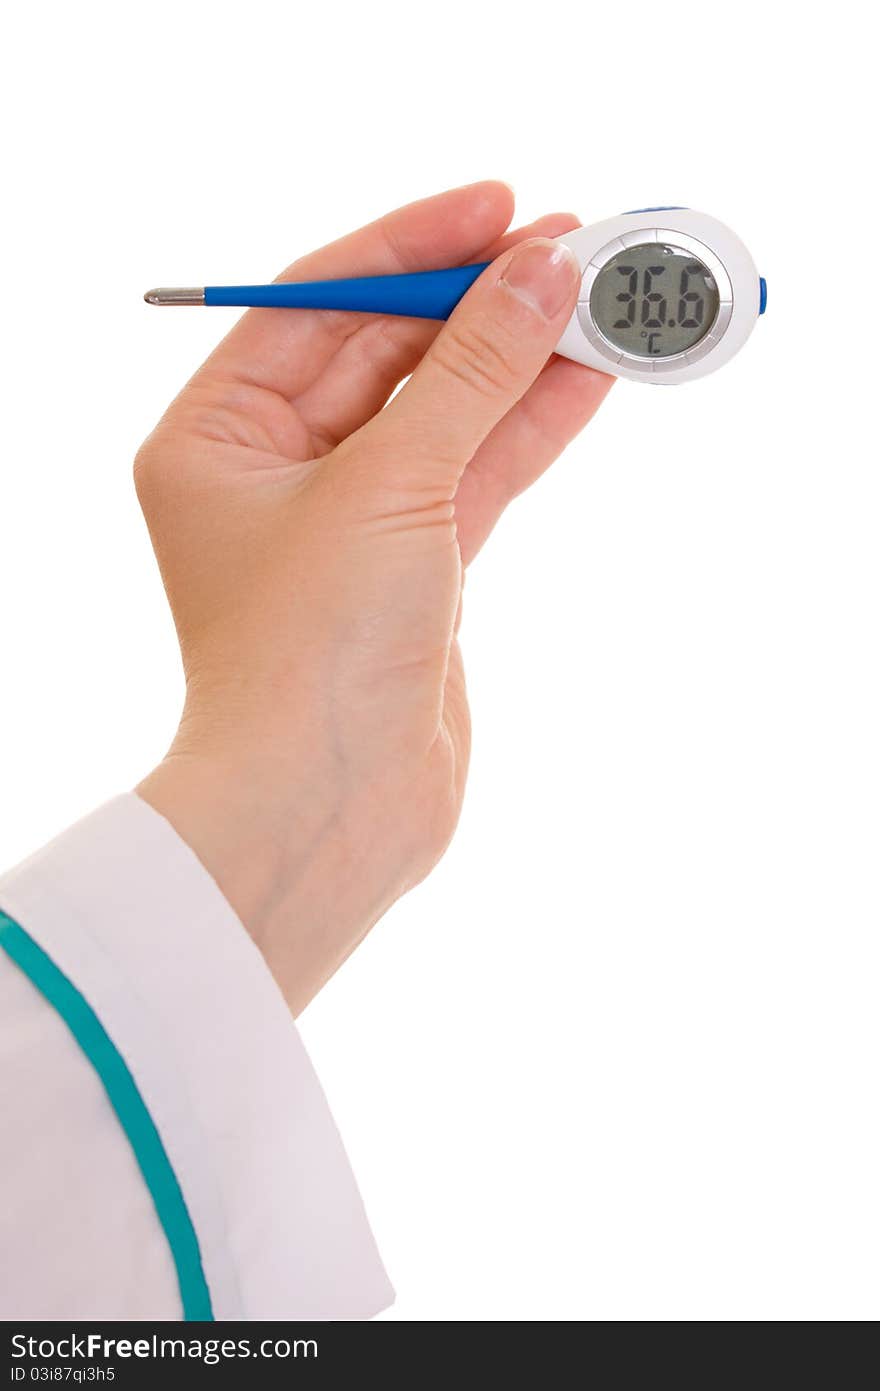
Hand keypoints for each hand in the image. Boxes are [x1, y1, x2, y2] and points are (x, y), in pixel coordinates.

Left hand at [136, 182, 612, 1013]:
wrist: (325, 811)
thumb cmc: (309, 652)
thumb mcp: (390, 486)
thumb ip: (470, 373)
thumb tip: (541, 271)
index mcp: (215, 436)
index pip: (316, 306)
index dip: (411, 249)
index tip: (497, 206)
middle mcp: (271, 473)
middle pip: (387, 356)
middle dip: (479, 305)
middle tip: (572, 248)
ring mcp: (345, 523)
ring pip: (442, 417)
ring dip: (519, 363)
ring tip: (601, 302)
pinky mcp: (409, 571)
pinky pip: (471, 476)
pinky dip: (526, 430)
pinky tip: (586, 380)